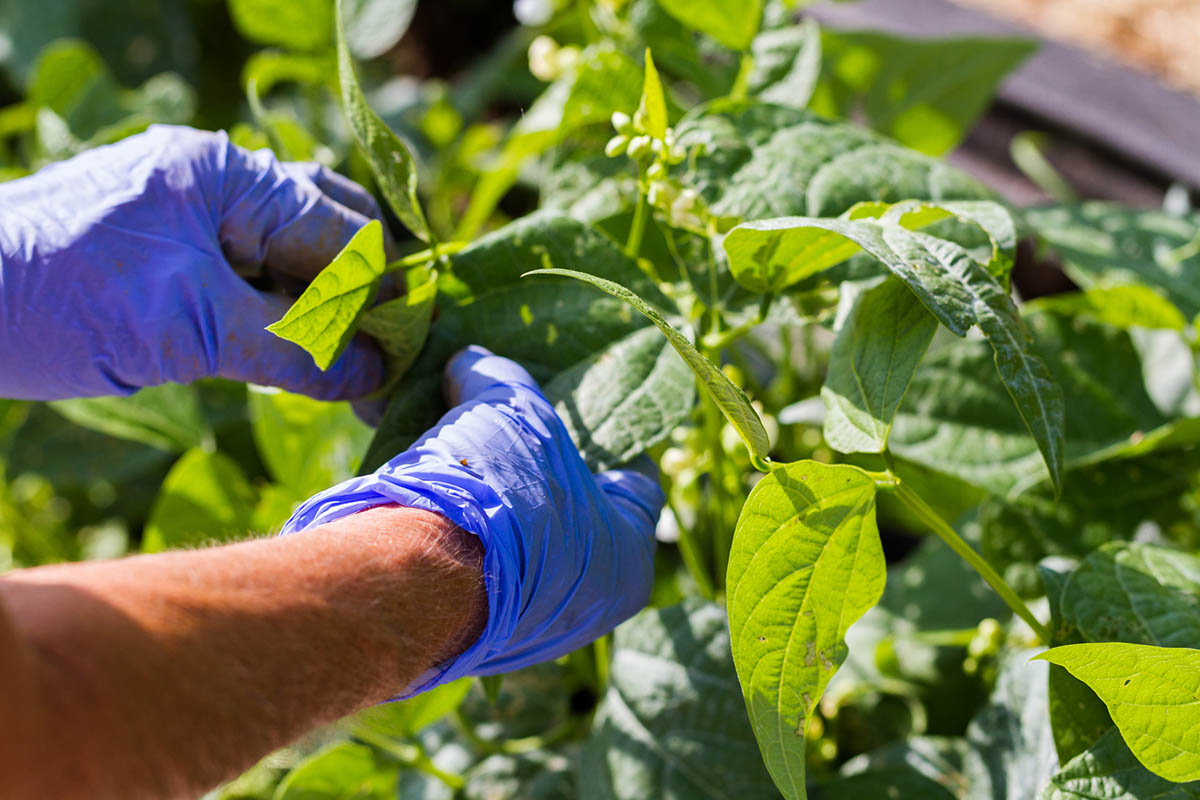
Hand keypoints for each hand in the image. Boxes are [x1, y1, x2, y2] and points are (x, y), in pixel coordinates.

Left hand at [0, 125, 386, 400]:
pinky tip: (288, 357)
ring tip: (339, 369)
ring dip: (317, 310)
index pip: (341, 230)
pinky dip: (275, 315)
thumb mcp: (193, 330)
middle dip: (357, 294)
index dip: (381, 295)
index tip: (404, 354)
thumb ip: (294, 351)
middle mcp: (217, 181)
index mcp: (229, 175)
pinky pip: (247, 276)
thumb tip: (374, 376)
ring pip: (286, 256)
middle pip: (325, 229)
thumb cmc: (62, 302)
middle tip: (377, 358)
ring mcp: (191, 212)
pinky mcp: (169, 250)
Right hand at [281, 346, 663, 694]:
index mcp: (630, 559)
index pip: (636, 486)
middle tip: (520, 434)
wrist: (414, 580)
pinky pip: (481, 579)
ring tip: (469, 462)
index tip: (585, 416)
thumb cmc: (495, 493)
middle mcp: (591, 608)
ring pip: (527, 553)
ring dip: (503, 511)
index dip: (610, 442)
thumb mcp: (508, 411)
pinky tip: (439, 504)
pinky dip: (467, 544)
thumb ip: (498, 377)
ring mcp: (532, 633)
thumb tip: (469, 360)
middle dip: (548, 476)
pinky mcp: (476, 642)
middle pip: (579, 520)